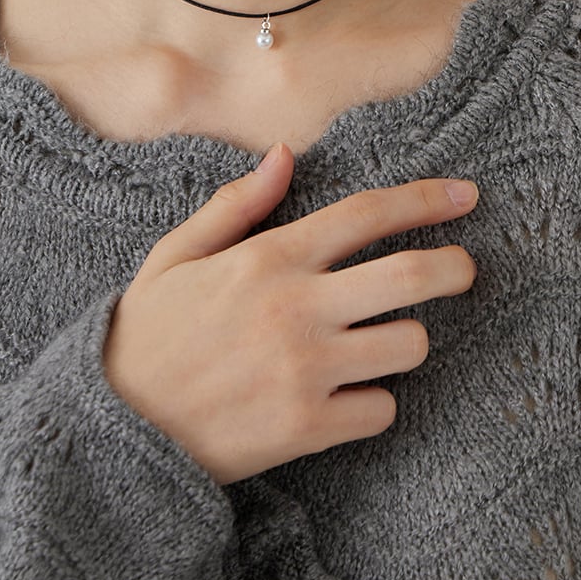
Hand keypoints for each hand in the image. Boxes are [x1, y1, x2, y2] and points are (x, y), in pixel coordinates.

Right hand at [103, 142, 477, 484]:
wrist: (114, 426)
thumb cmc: (148, 334)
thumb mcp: (178, 254)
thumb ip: (238, 204)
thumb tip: (286, 153)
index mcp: (270, 257)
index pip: (366, 213)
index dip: (426, 199)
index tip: (465, 196)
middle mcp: (298, 306)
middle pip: (411, 274)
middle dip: (455, 266)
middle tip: (466, 268)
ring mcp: (307, 368)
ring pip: (409, 345)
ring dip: (409, 341)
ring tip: (387, 341)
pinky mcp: (308, 426)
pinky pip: (382, 409)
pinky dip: (375, 403)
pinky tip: (349, 398)